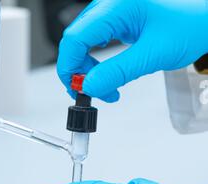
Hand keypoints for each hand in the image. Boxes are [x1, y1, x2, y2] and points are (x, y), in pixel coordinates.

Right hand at [57, 0, 207, 101]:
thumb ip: (117, 72)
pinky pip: (97, 41)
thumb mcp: (152, 54)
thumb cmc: (190, 24)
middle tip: (92, 94)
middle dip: (79, 71)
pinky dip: (97, 62)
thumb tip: (89, 86)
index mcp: (118, 5)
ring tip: (105, 88)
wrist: (205, 16)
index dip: (70, 67)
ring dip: (88, 69)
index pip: (76, 37)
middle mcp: (111, 4)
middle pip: (76, 40)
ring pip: (84, 42)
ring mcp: (113, 10)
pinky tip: (107, 74)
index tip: (76, 89)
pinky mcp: (118, 19)